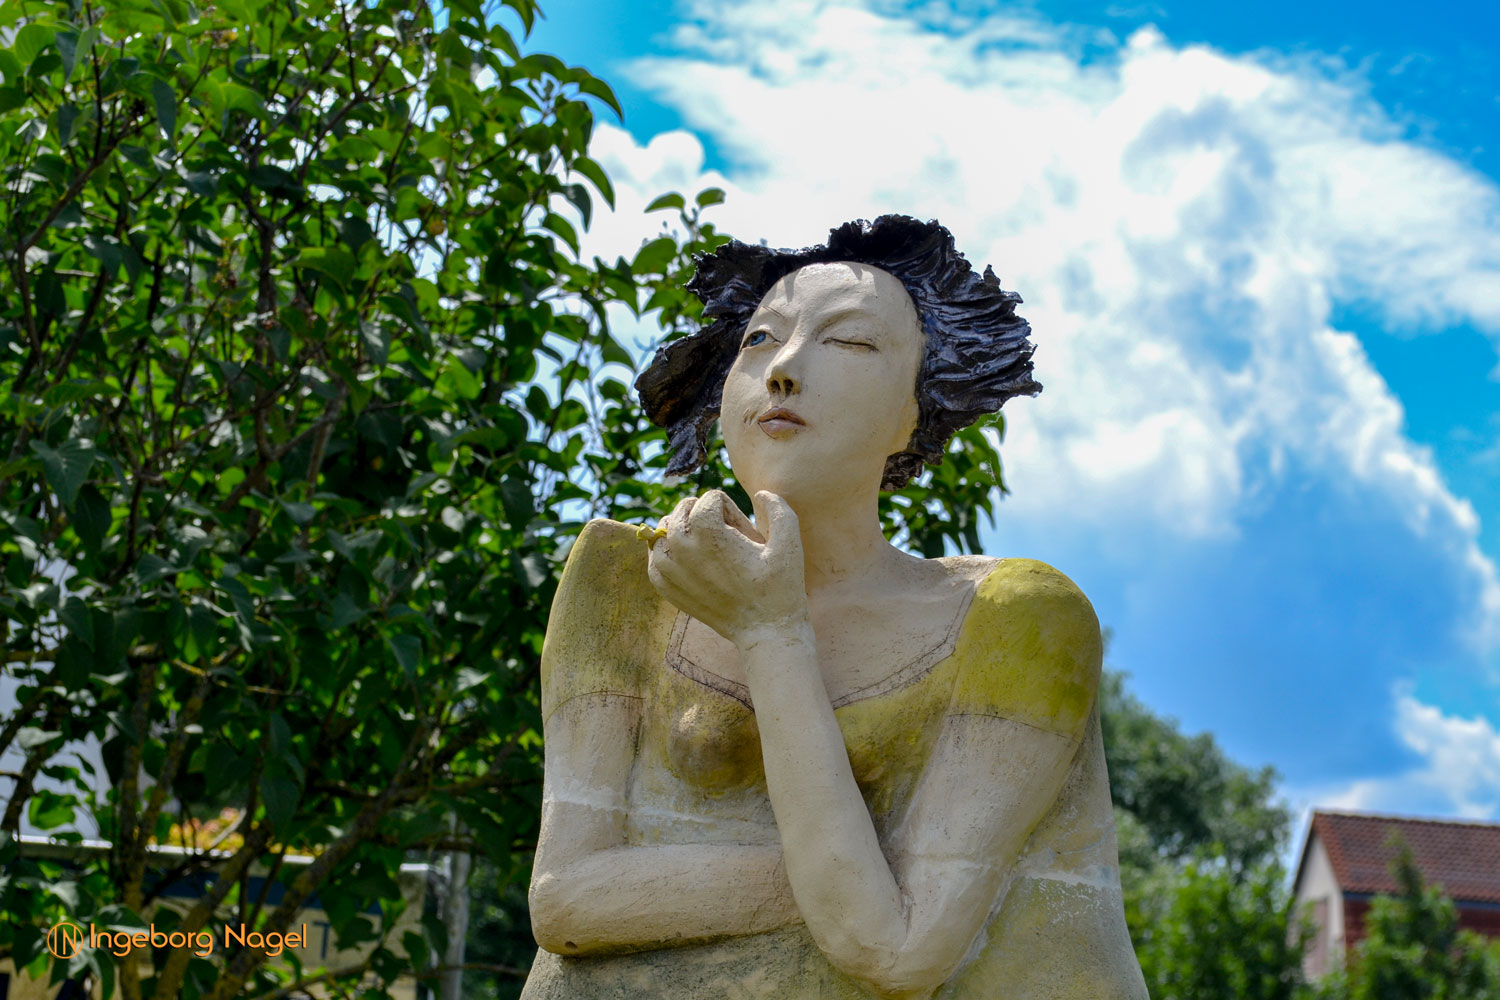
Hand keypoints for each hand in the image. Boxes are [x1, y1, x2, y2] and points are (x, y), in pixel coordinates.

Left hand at [646, 490, 809, 648]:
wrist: (765, 631)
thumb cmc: (780, 587)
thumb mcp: (789, 543)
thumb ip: (778, 508)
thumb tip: (760, 494)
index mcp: (708, 533)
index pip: (708, 499)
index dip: (729, 509)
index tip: (740, 530)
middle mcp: (681, 549)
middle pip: (682, 510)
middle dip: (703, 514)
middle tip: (726, 537)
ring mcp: (669, 570)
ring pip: (663, 531)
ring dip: (682, 530)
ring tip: (707, 547)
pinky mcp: (665, 587)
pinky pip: (655, 556)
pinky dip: (668, 552)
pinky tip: (689, 560)